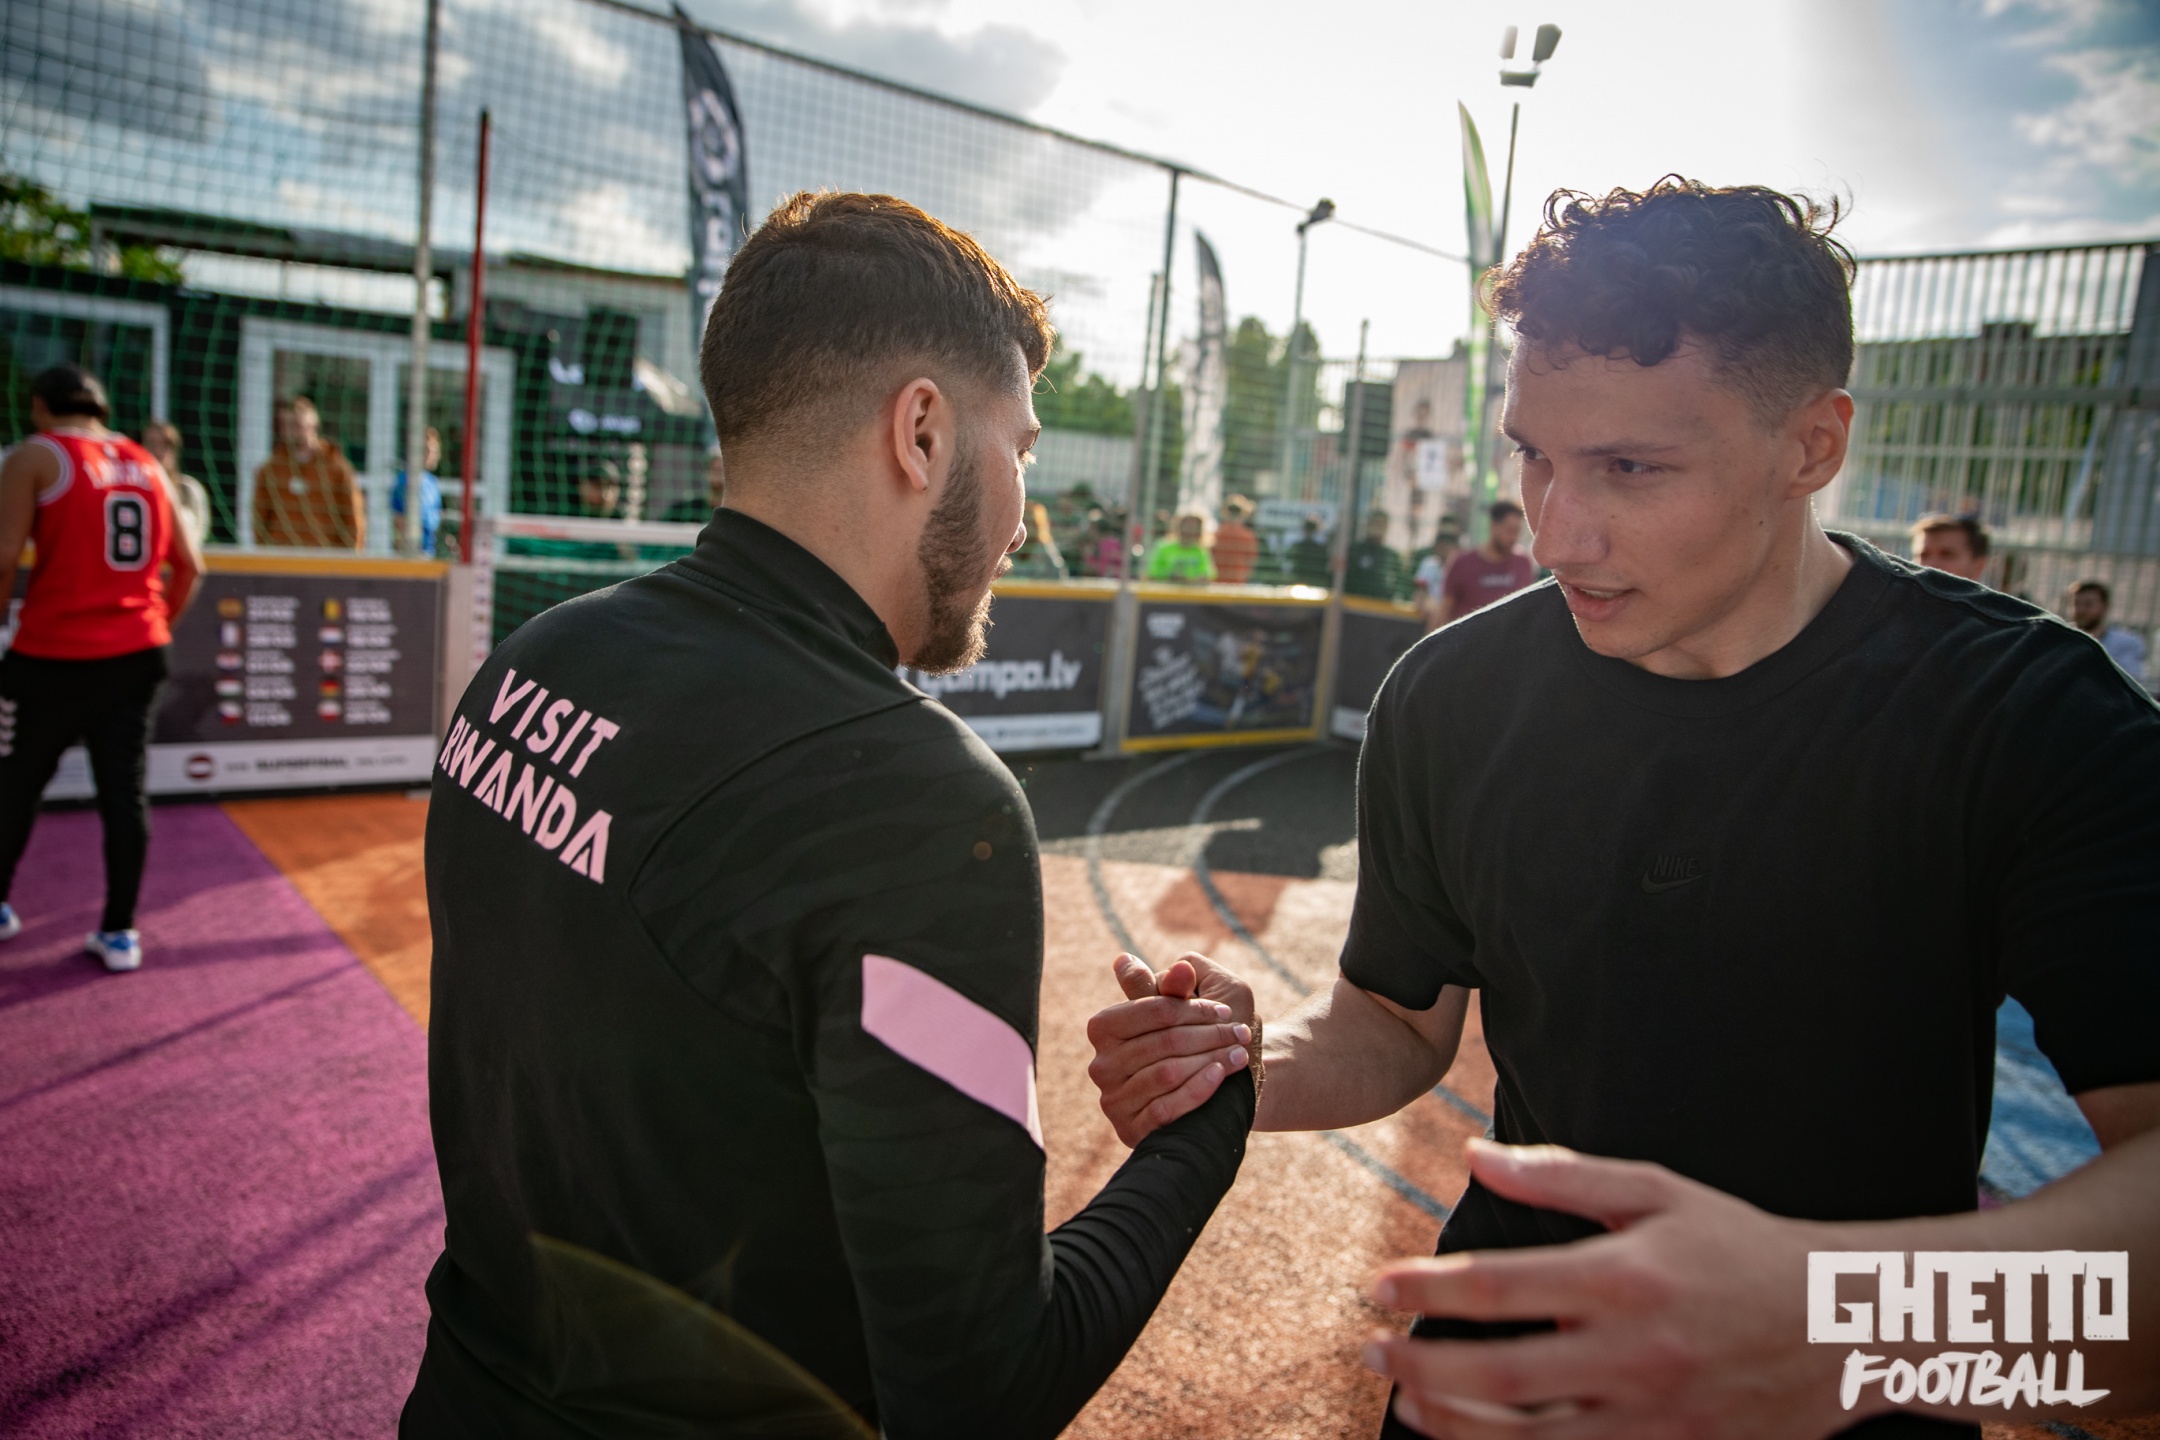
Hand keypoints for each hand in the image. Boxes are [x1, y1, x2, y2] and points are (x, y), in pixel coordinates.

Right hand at [1086, 951, 1254, 1146]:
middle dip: (1209, 1035)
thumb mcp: (1194, 1004)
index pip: (1153, 1009)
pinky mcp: (1128, 1130)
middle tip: (1240, 1033)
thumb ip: (1177, 986)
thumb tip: (1172, 965)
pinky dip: (1198, 1090)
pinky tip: (1220, 1075)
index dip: (1194, 1008)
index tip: (1226, 1010)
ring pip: (1166, 1074)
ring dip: (1210, 1060)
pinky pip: (1165, 1109)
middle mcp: (1100, 1064)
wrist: (1210, 1095)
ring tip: (1238, 1054)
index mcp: (1104, 1026)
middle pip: (1164, 1042)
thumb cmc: (1198, 1039)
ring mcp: (1112, 1100)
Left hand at [1363, 1140, 1838, 1439]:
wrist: (1847, 1324)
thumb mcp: (1657, 1192)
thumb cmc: (1740, 1247)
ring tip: (1408, 1402)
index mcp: (1624, 1278)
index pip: (1498, 1287)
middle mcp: (1634, 1353)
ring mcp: (1655, 1417)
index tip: (1377, 1287)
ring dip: (1454, 1425)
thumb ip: (1561, 1178)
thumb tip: (1474, 1155)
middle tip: (1370, 1350)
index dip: (1426, 1290)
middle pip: (1498, 1376)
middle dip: (1419, 1366)